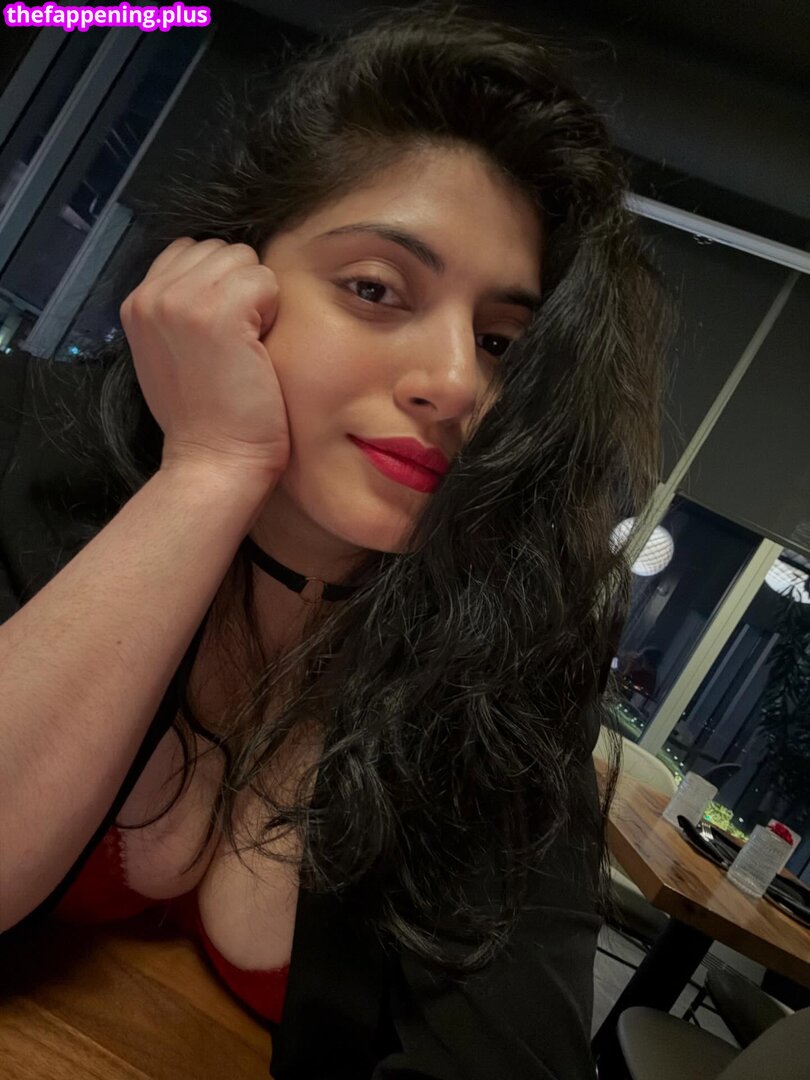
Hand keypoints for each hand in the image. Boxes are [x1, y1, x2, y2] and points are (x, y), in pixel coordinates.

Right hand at [120, 237, 289, 482]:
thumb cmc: (206, 417)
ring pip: (244, 259)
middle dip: (239, 287)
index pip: (190, 250)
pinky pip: (265, 280)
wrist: (214, 462)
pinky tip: (258, 350)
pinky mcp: (216, 313)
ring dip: (259, 298)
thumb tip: (215, 275)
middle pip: (220, 249)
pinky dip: (273, 312)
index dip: (219, 284)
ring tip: (247, 346)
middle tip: (237, 344)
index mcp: (137, 304)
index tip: (222, 333)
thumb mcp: (170, 353)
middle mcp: (152, 296)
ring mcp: (181, 301)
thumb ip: (179, 309)